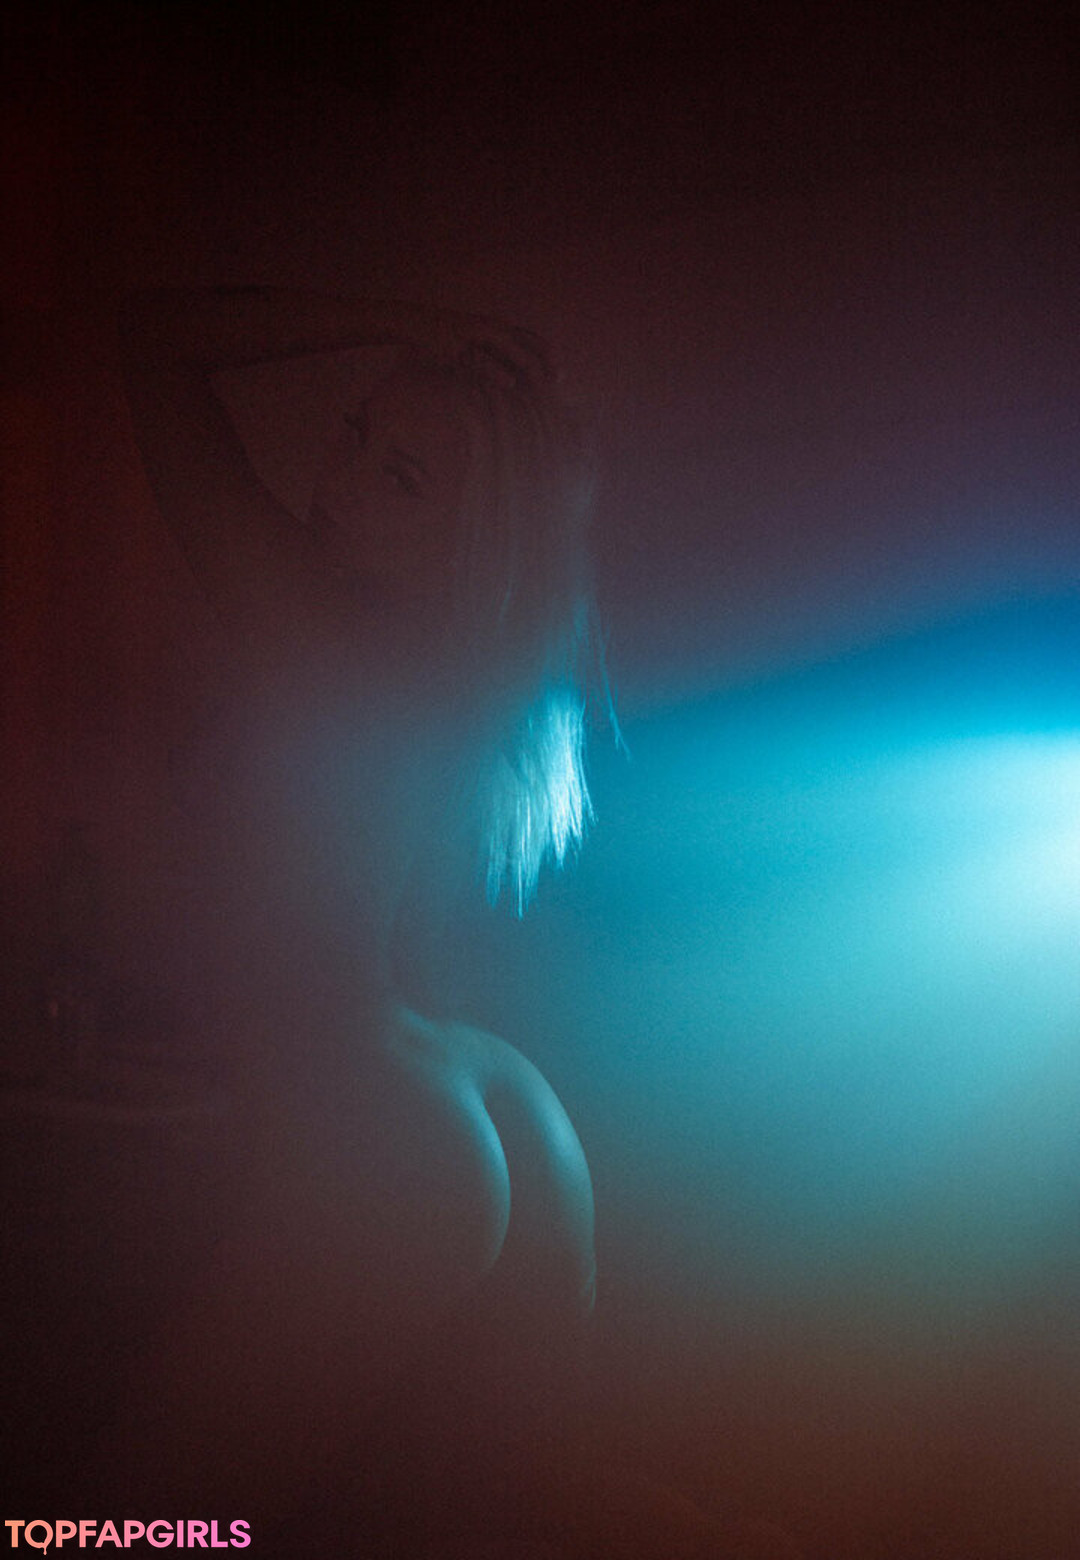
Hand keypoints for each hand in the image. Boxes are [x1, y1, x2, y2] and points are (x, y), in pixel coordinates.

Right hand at [421, 307, 556, 390]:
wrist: (415, 322)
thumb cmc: (446, 337)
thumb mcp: (474, 347)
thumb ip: (495, 360)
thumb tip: (514, 380)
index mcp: (498, 327)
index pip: (533, 340)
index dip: (550, 356)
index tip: (562, 376)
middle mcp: (493, 328)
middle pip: (528, 344)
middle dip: (546, 365)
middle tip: (557, 386)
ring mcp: (478, 335)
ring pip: (512, 350)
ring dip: (529, 369)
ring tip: (542, 387)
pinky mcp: (461, 346)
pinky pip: (483, 360)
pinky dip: (498, 371)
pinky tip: (510, 383)